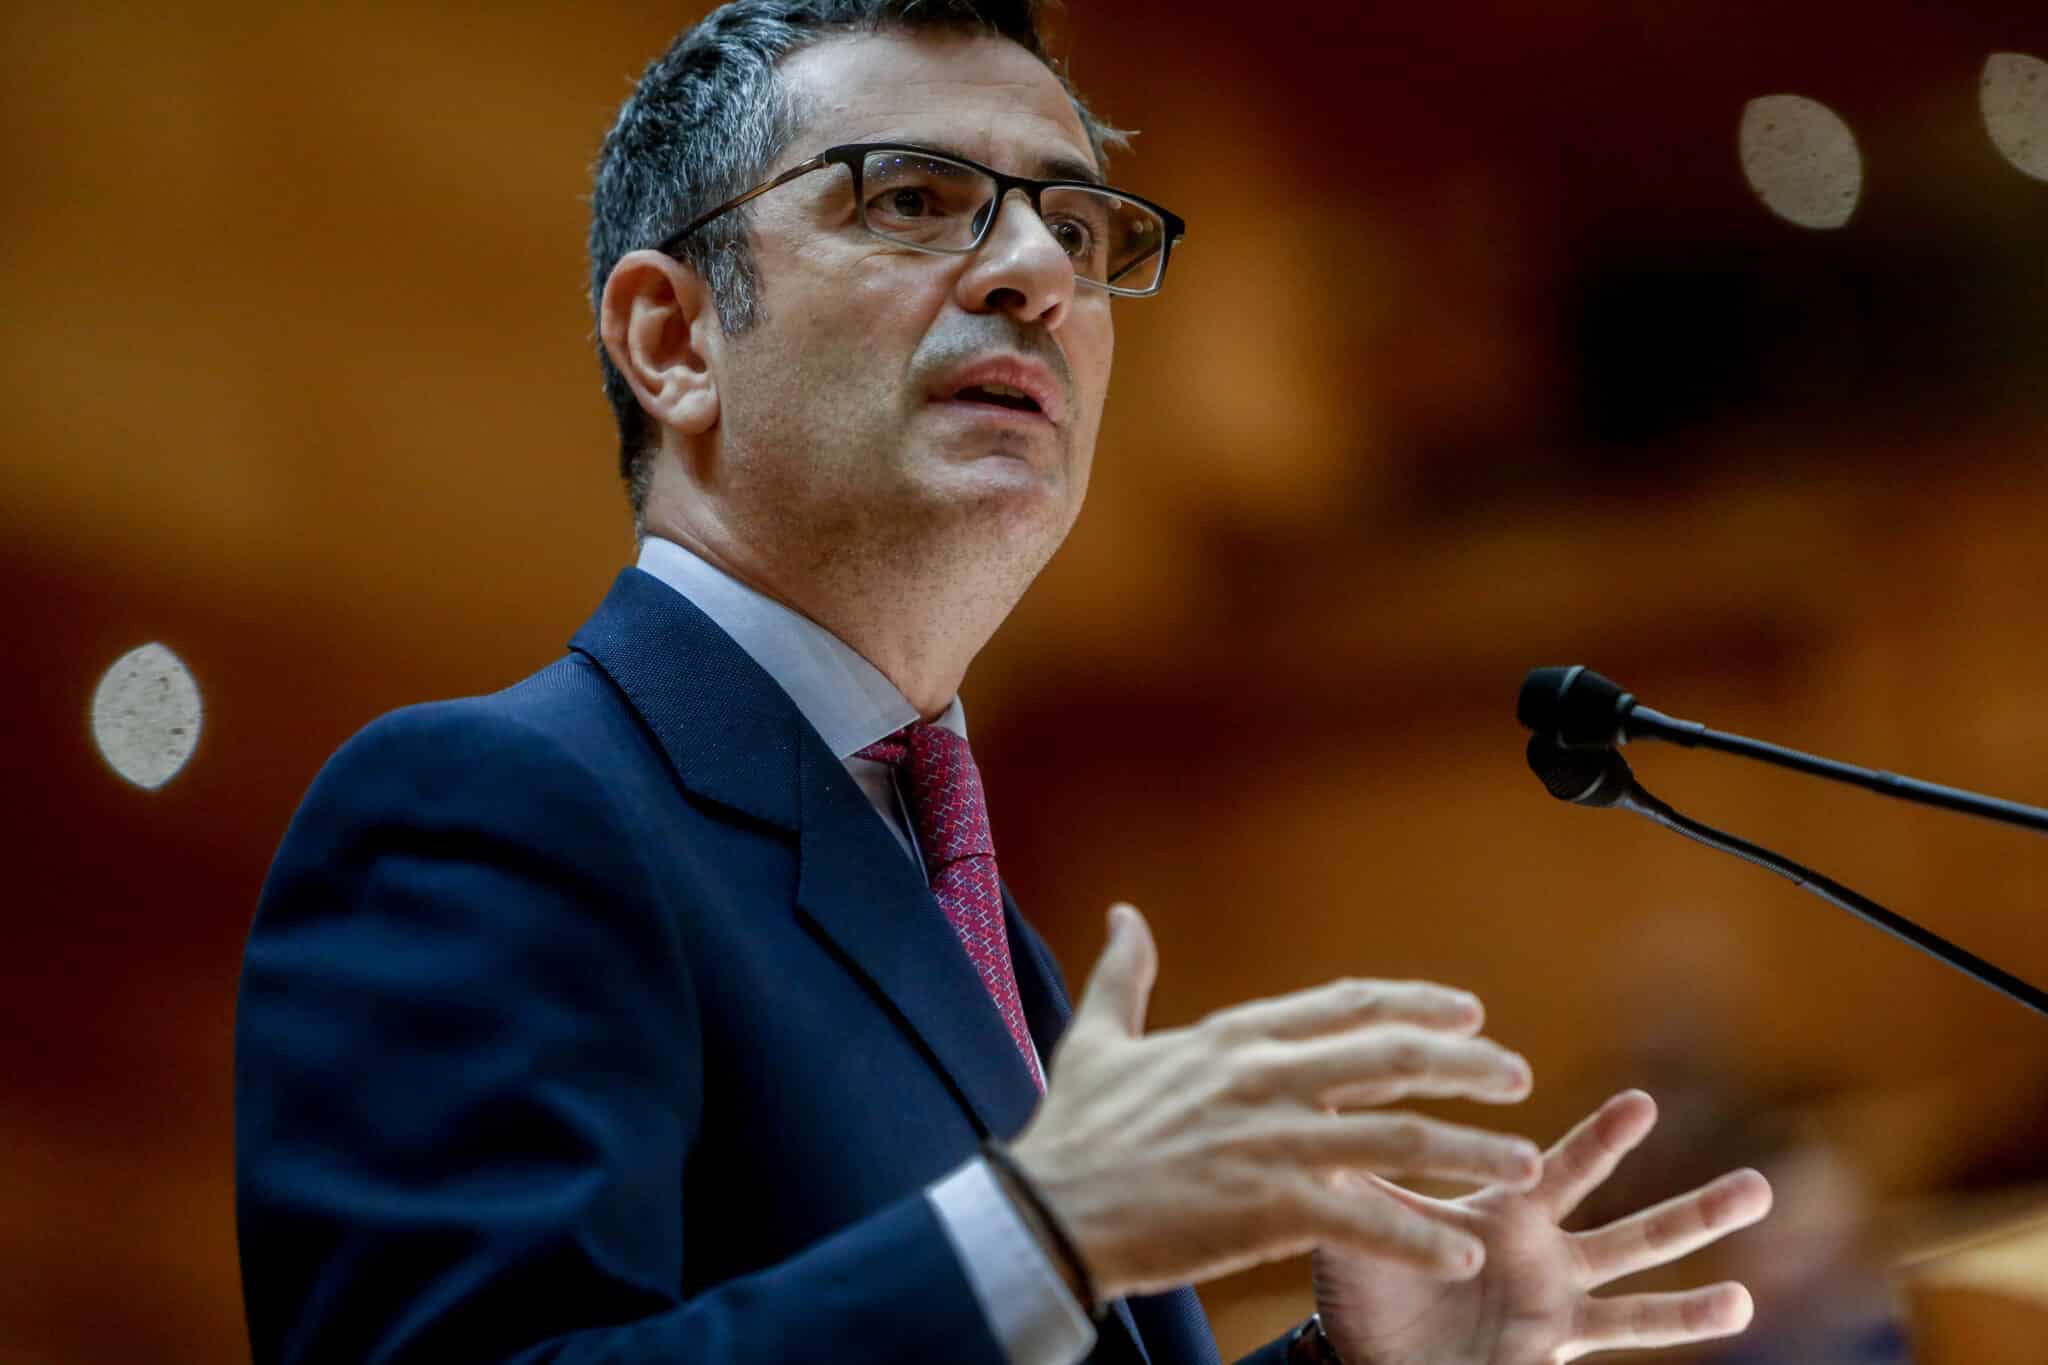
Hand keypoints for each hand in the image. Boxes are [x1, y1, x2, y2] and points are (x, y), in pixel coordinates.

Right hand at [1011, 904, 1542, 1301]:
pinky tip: (1464, 1249)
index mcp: (1236, 1037)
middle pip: (1395, 1059)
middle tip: (1516, 1076)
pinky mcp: (1270, 1208)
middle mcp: (1266, 1078)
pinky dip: (1424, 1236)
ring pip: (1403, 1138)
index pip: (1350, 1005)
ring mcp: (1274, 1142)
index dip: (1417, 1005)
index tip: (1467, 1013)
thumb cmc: (1074, 1129)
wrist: (1049, 1210)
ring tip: (1525, 1164)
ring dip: (1473, 1150)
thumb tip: (1124, 914)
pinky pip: (1370, 1222)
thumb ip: (1124, 975)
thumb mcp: (1096, 1038)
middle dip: (1469, 1066)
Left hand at [1313, 1090, 1772, 1364]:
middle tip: (1764, 1182)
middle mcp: (1546, 1255)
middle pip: (1633, 1223)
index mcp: (1506, 1213)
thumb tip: (1329, 1096)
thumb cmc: (1362, 1284)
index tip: (1648, 1102)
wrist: (1360, 1355)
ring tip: (1754, 1263)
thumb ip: (1362, 1163)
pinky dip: (1678, 1320)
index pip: (1566, 1166)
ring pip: (1642, 1277)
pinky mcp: (1553, 1343)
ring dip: (1698, 1271)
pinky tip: (1734, 1304)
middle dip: (1695, 1205)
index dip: (1607, 1139)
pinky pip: (1624, 1329)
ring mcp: (1558, 1303)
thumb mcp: (1361, 1215)